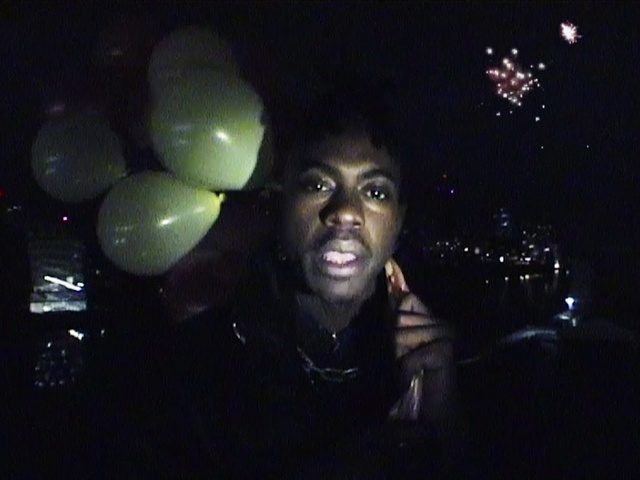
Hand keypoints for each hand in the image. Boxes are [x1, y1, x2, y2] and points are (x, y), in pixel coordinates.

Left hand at [385, 260, 453, 420]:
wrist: (434, 403)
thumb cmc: (416, 372)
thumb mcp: (401, 342)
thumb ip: (397, 316)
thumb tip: (392, 283)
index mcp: (430, 318)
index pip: (409, 296)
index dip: (397, 279)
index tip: (390, 262)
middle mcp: (442, 322)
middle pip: (399, 314)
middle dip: (396, 339)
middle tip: (409, 356)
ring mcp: (445, 334)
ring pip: (401, 332)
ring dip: (402, 354)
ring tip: (414, 364)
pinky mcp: (443, 349)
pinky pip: (408, 352)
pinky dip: (407, 367)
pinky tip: (419, 372)